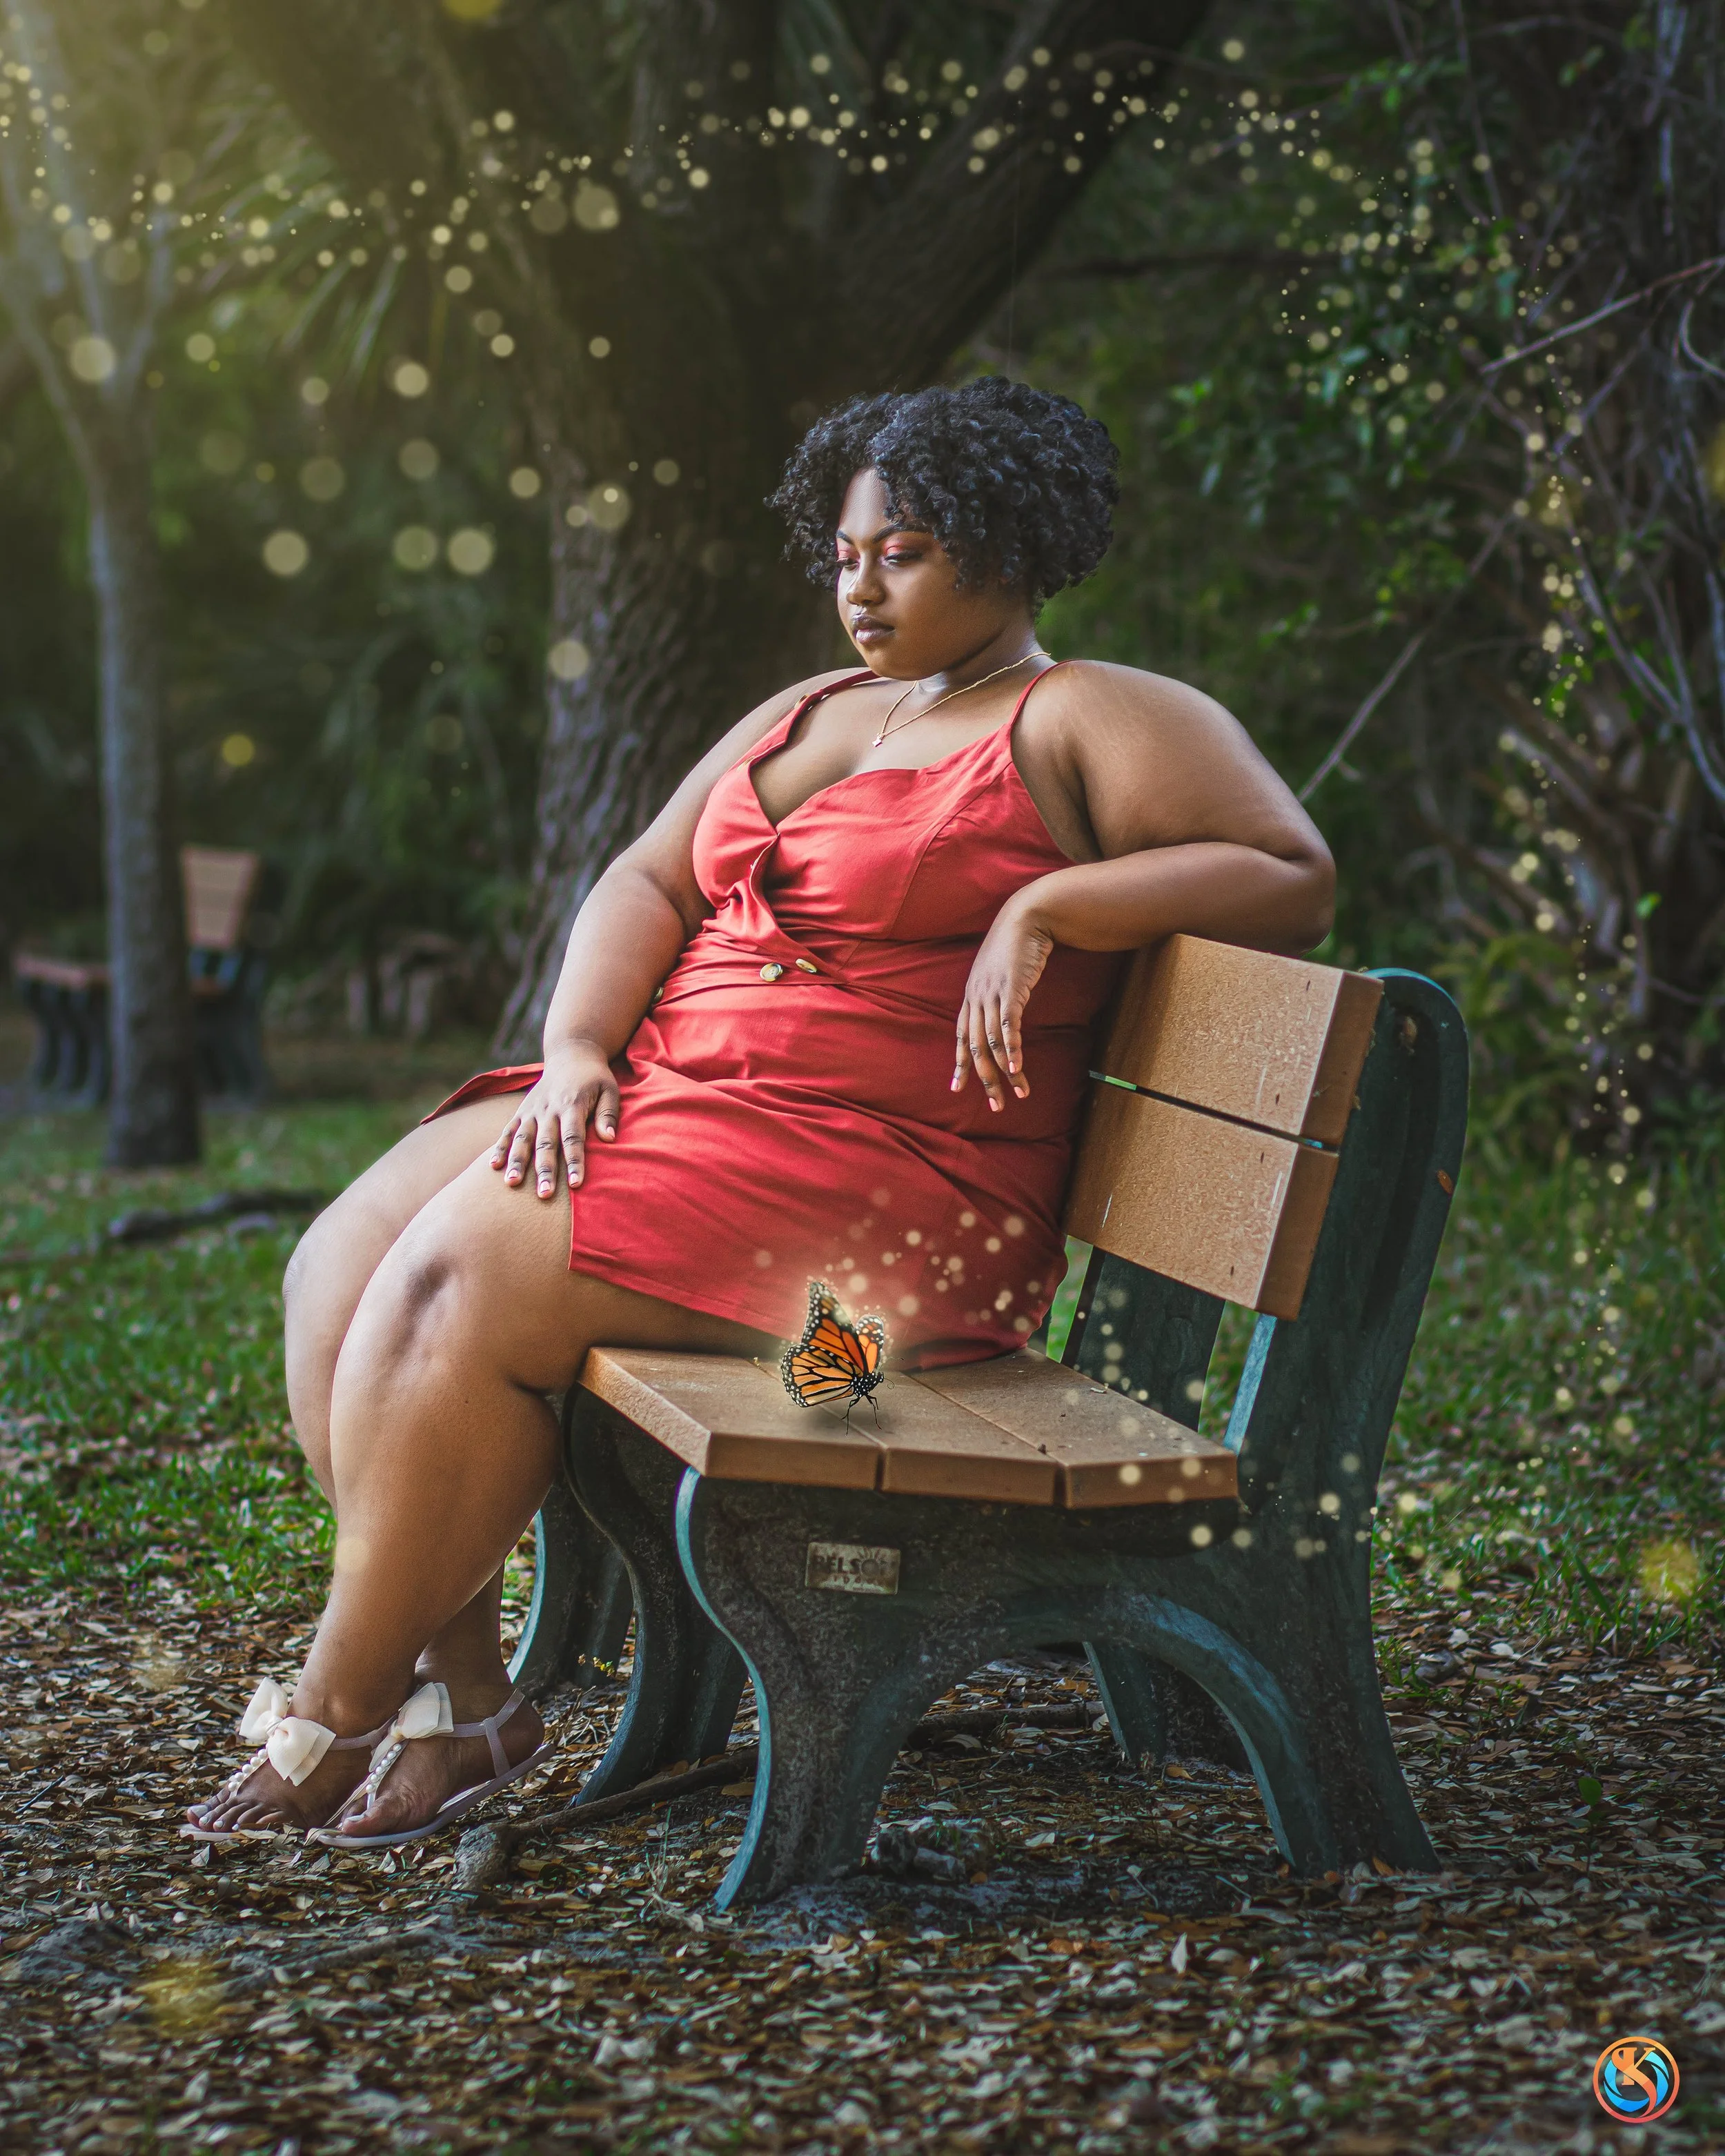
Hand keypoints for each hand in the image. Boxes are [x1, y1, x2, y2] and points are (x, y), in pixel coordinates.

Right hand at [489, 1038, 619, 1196]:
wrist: (571, 1055)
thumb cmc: (595, 1078)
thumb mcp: (609, 1089)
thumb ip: (608, 1114)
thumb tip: (609, 1139)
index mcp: (572, 1104)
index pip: (573, 1137)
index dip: (574, 1161)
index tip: (575, 1183)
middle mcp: (549, 1109)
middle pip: (545, 1143)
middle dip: (544, 1170)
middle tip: (544, 1195)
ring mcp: (532, 1110)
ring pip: (522, 1139)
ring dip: (517, 1162)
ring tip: (512, 1183)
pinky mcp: (522, 1111)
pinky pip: (509, 1131)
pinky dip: (500, 1147)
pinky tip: (493, 1166)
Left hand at [952, 899, 1054, 1112]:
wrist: (1026, 917)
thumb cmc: (1014, 945)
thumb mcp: (998, 973)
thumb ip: (995, 994)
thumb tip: (1000, 1014)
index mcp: (971, 996)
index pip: (961, 1036)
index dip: (960, 1063)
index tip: (957, 1088)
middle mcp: (976, 998)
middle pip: (976, 1047)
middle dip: (984, 1079)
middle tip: (995, 1105)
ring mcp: (991, 994)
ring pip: (993, 1042)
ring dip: (1005, 1071)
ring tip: (1017, 1093)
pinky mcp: (1011, 990)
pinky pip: (1008, 1025)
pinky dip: (1011, 1048)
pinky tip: (1016, 1066)